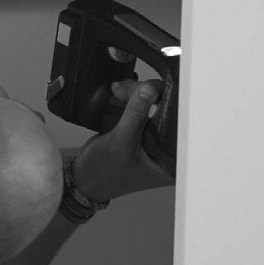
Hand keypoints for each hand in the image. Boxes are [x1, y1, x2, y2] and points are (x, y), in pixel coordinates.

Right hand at [72, 78, 174, 200]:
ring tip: (120, 92)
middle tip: (127, 91)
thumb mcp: (120, 143)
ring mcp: (156, 138)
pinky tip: (121, 94)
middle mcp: (167, 149)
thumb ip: (135, 115)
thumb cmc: (104, 172)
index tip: (153, 88)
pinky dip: (132, 97)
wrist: (84, 176)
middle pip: (168, 110)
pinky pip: (143, 106)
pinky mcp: (144, 129)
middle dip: (148, 94)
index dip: (168, 102)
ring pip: (155, 104)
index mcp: (171, 162)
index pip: (179, 125)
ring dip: (137, 93)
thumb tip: (150, 89)